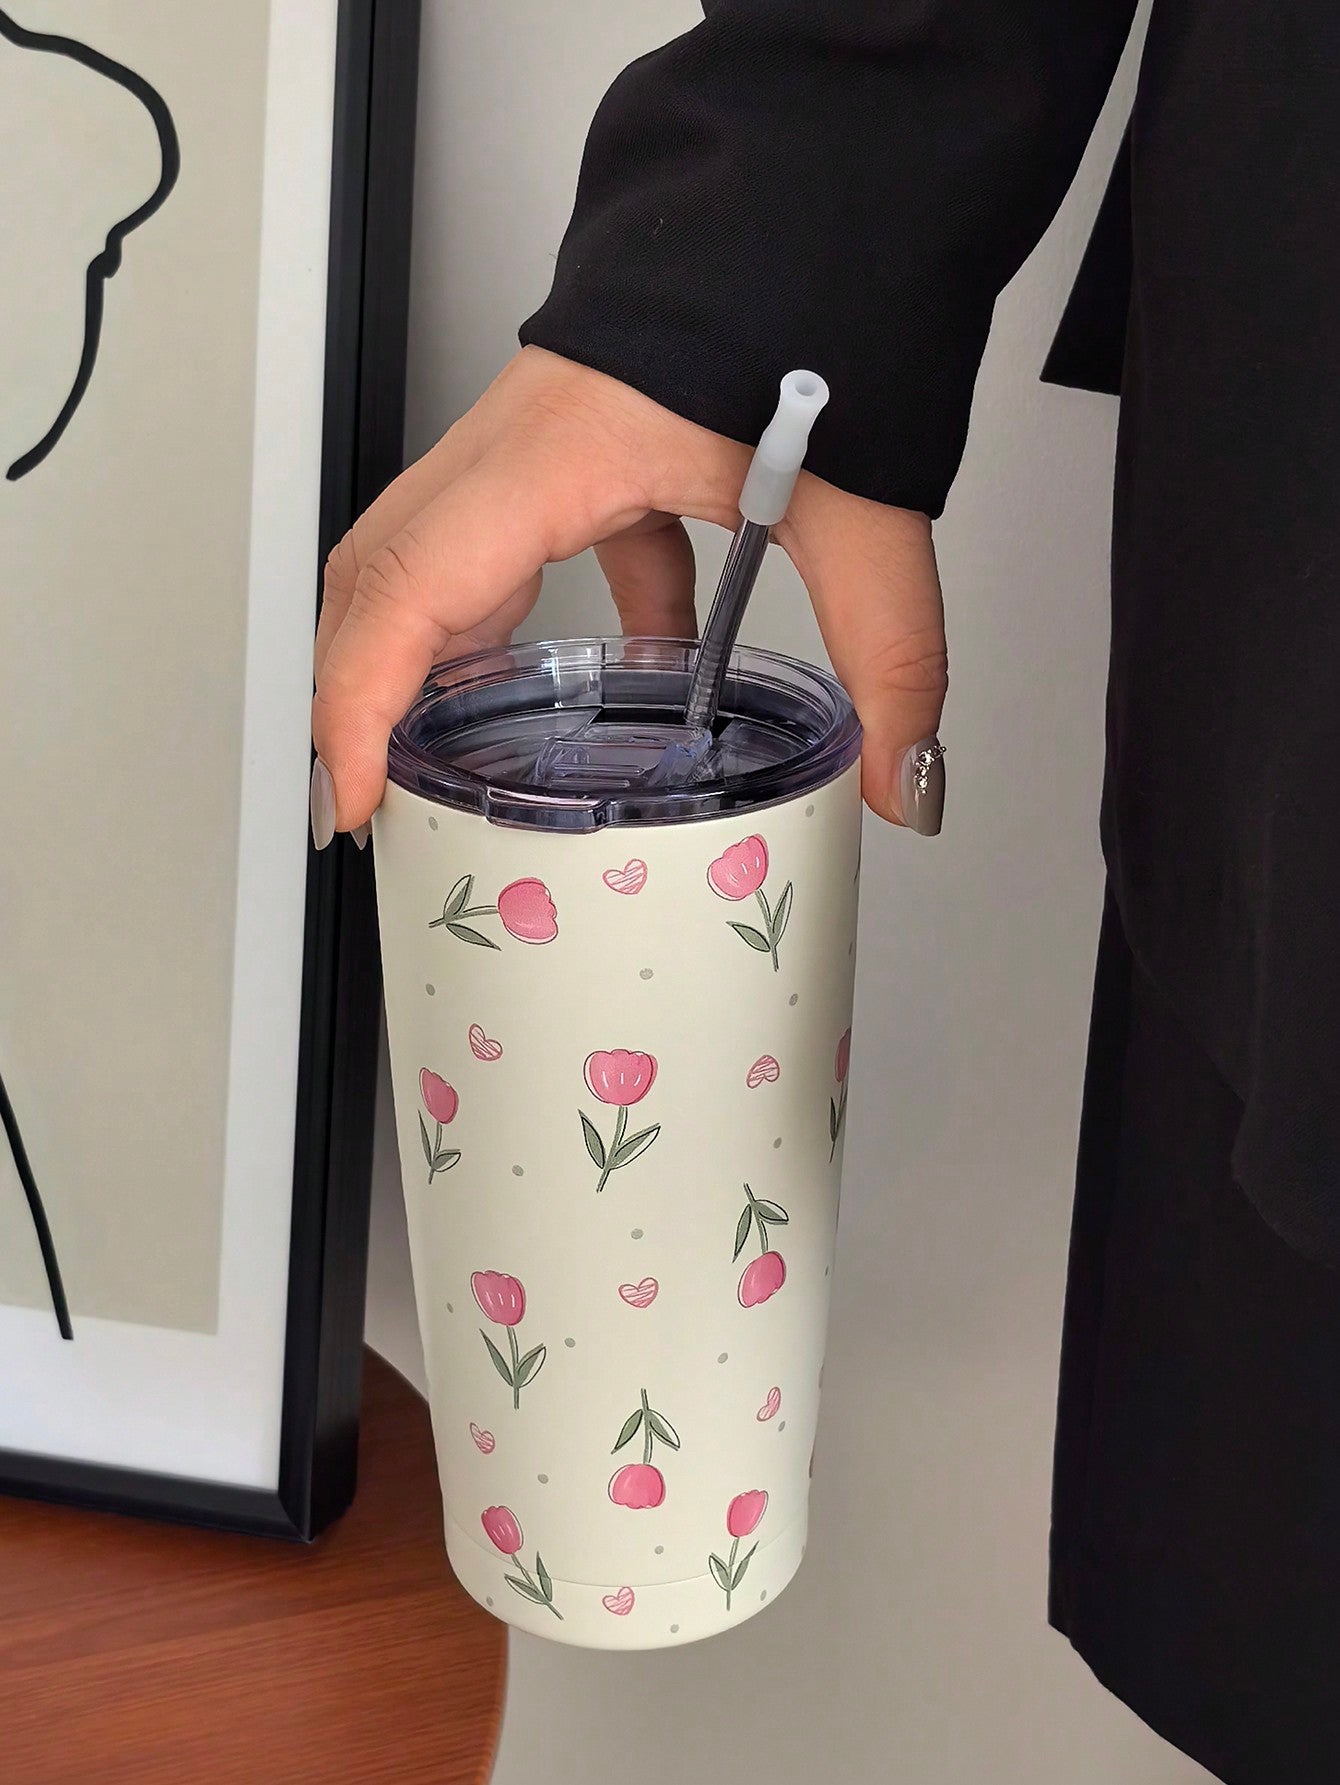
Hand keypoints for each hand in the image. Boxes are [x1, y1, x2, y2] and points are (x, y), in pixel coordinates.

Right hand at [313, 347, 946, 838]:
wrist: (828, 182)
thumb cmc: (818, 290)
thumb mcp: (861, 502)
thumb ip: (889, 653)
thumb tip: (901, 776)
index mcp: (556, 450)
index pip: (409, 588)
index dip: (361, 703)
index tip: (359, 794)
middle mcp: (519, 440)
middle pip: (377, 575)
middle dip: (357, 692)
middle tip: (372, 793)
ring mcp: (537, 437)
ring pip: (429, 556)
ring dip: (427, 658)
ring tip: (446, 756)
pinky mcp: (578, 439)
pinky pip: (529, 542)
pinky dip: (554, 619)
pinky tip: (634, 668)